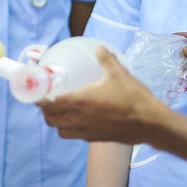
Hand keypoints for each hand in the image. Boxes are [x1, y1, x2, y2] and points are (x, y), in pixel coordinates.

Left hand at [38, 46, 164, 143]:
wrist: (150, 123)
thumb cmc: (132, 97)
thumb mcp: (118, 73)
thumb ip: (106, 59)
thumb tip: (99, 48)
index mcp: (79, 101)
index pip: (49, 103)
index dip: (39, 99)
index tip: (36, 94)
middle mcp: (78, 119)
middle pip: (50, 119)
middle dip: (45, 111)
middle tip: (47, 101)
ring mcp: (86, 131)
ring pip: (61, 131)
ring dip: (56, 122)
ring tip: (60, 112)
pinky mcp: (95, 139)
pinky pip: (75, 136)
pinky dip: (70, 129)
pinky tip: (78, 120)